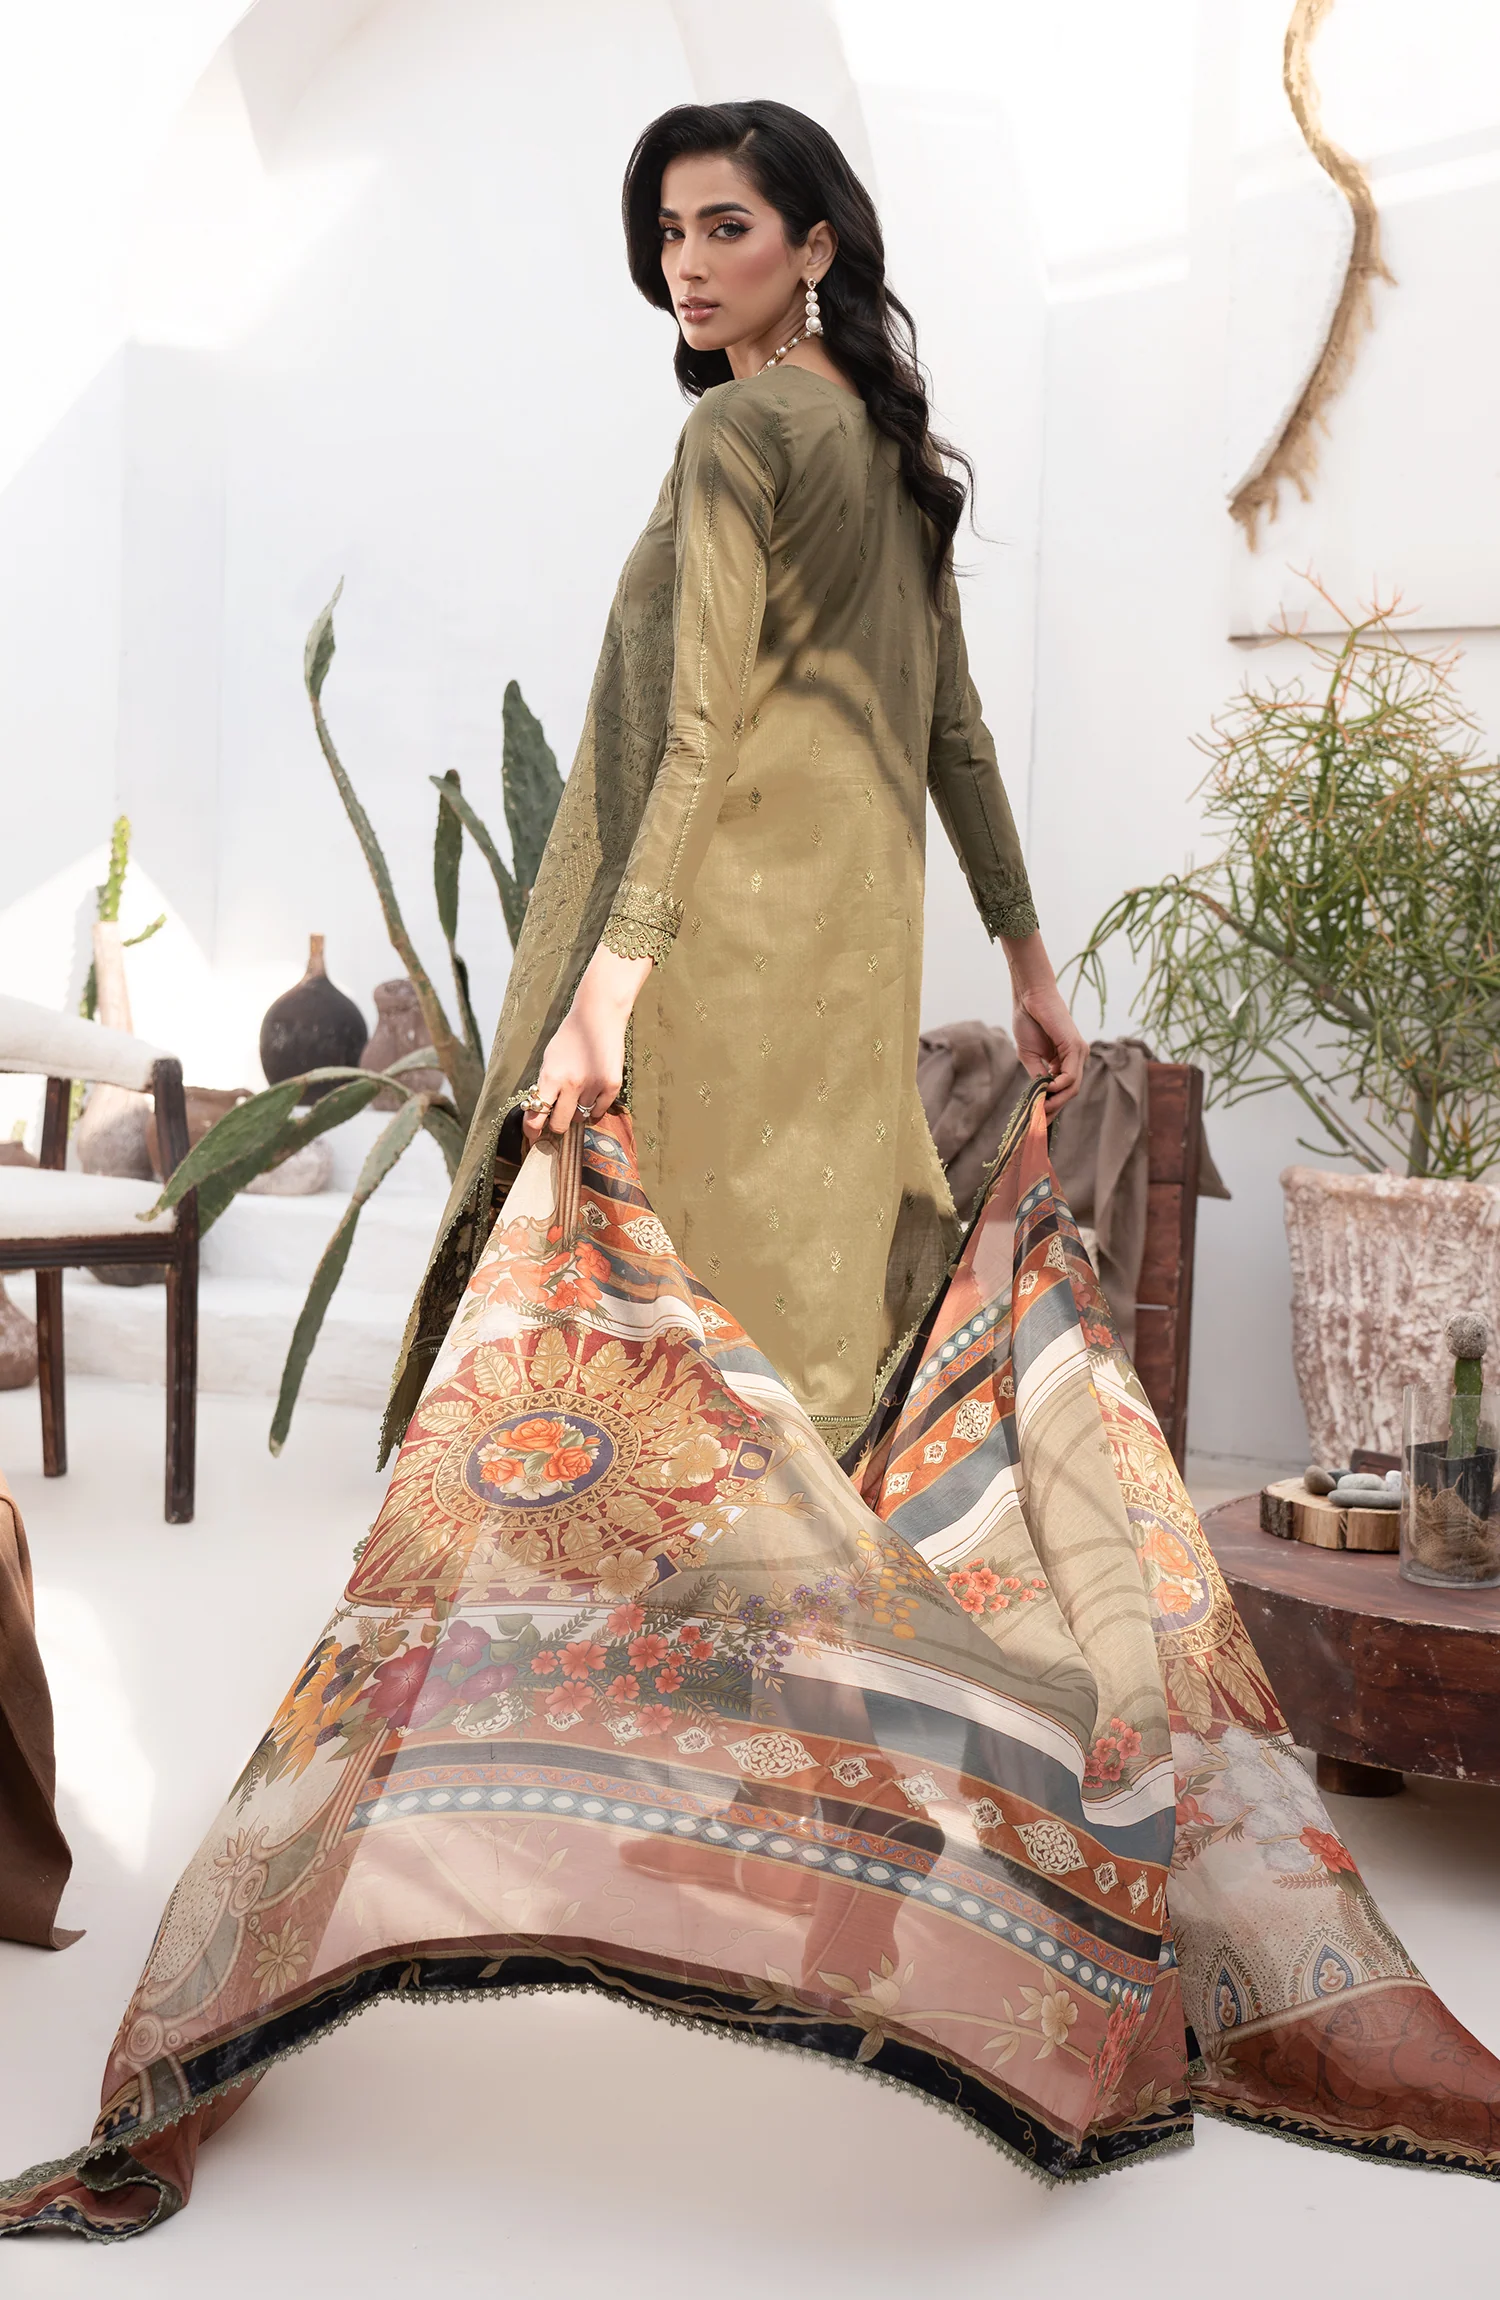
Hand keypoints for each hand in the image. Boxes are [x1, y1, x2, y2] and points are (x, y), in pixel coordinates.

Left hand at [523, 945, 651, 1144]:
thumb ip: (545, 1086)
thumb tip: (539, 1113)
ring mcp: (594, 1087)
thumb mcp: (549, 1059)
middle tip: (557, 1118)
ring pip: (581, 1117)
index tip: (532, 1135)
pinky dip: (594, 1109)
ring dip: (577, 1111)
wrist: (598, 1017)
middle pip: (560, 1125)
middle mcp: (572, 1085)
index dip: (532, 1130)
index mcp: (551, 1077)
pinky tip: (591, 1097)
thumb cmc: (570, 1037)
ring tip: (579, 1093)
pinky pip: (599, 1112)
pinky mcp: (612, 1086)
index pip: (537, 1115)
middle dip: (556, 1124)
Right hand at [1003, 934, 1086, 1115]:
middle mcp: (1076, 1058)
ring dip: (1057, 1102)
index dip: (1052, 1107)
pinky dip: (1060, 1086)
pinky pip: (1071, 1075)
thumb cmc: (1028, 1021)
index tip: (1039, 1121)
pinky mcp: (1075, 1047)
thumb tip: (1040, 1097)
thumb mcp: (1030, 1055)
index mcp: (1065, 1060)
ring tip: (1042, 1110)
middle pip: (1070, 1092)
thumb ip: (1038, 1075)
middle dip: (1055, 1109)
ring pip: (1072, 1087)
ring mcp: (1078, 1053)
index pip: (1064, 1090)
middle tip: (1040, 1122)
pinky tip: (1048, 1090)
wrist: (1029, 998)